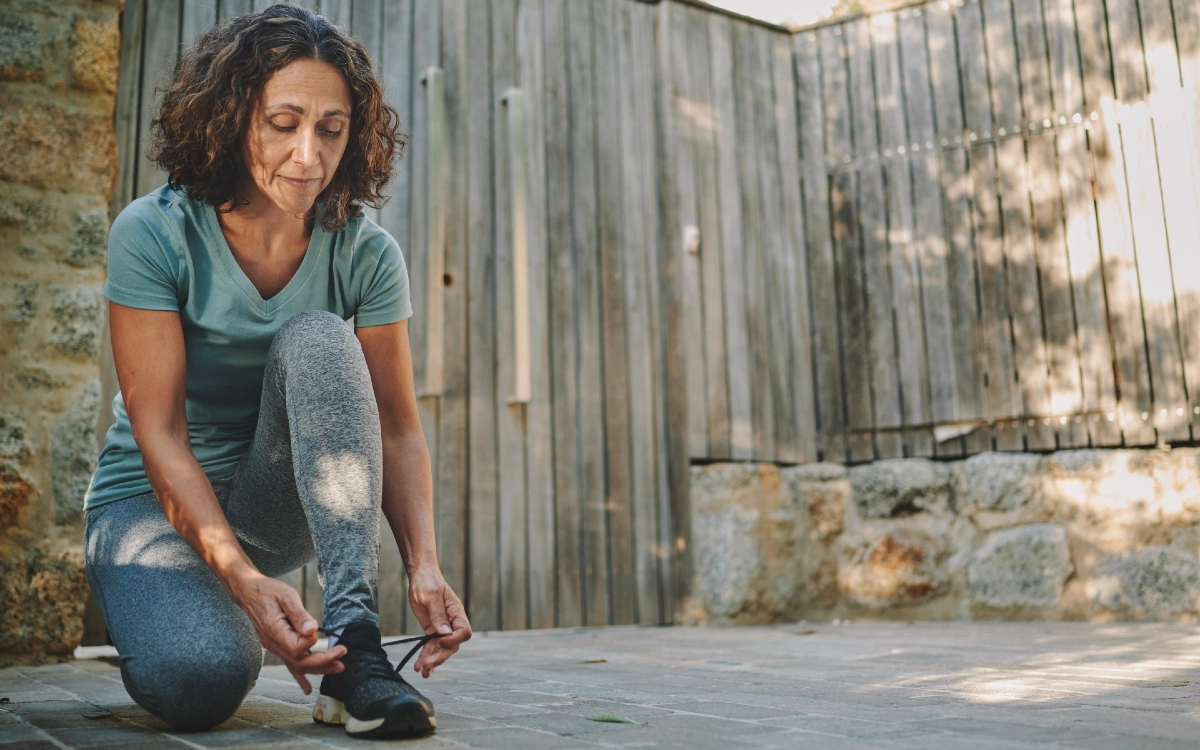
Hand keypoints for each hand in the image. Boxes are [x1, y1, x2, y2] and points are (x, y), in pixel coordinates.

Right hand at [232, 573, 345, 693]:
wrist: (249, 592)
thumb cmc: (268, 591)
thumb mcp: (286, 596)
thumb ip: (299, 615)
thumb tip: (313, 630)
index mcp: (274, 631)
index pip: (296, 648)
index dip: (311, 643)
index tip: (319, 630)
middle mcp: (273, 644)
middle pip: (299, 662)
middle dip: (323, 661)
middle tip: (342, 653)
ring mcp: (274, 648)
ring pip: (297, 666)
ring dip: (319, 668)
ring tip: (338, 667)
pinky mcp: (277, 647)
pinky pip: (289, 665)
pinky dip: (300, 678)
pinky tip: (308, 689)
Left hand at [407, 567, 471, 677]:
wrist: (420, 576)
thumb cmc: (427, 581)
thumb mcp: (430, 595)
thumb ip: (438, 614)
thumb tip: (444, 633)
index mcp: (456, 612)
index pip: (464, 631)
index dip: (454, 639)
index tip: (440, 640)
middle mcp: (452, 622)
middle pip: (452, 645)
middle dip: (440, 656)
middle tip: (426, 664)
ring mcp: (442, 627)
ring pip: (441, 649)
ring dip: (432, 661)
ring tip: (421, 671)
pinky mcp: (432, 630)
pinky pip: (432, 646)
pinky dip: (427, 657)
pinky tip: (421, 669)